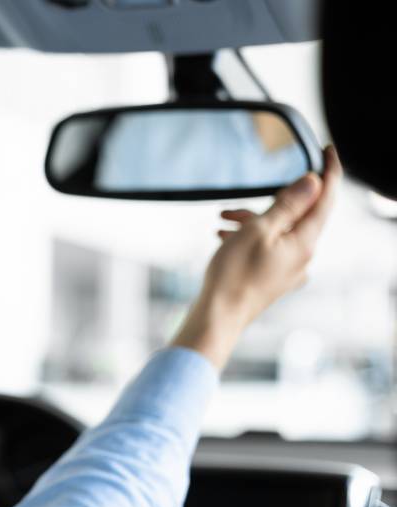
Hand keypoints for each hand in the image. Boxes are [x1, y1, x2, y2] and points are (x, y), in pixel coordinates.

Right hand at [172, 146, 342, 368]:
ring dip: (252, 221)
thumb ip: (288, 204)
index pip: (326, 198)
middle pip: (297, 215)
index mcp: (305, 242)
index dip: (329, 171)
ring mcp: (289, 270)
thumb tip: (314, 182)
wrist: (217, 316)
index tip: (328, 149)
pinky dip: (251, 238)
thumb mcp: (259, 230)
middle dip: (267, 202)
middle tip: (235, 206)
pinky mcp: (274, 278)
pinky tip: (225, 239)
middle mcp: (303, 256)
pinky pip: (269, 248)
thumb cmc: (233, 275)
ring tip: (222, 222)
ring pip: (279, 231)